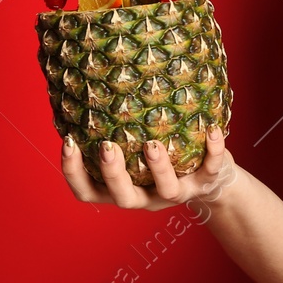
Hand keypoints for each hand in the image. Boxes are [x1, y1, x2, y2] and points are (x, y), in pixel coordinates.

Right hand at [61, 129, 239, 211]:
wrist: (212, 179)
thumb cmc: (164, 155)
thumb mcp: (135, 148)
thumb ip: (116, 130)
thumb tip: (88, 83)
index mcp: (123, 188)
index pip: (88, 192)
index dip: (74, 173)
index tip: (68, 142)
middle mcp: (147, 196)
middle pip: (123, 198)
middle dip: (112, 174)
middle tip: (107, 146)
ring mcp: (177, 193)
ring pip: (166, 190)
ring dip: (158, 167)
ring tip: (152, 143)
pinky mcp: (207, 183)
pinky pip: (211, 170)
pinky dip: (214, 151)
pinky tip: (212, 129)